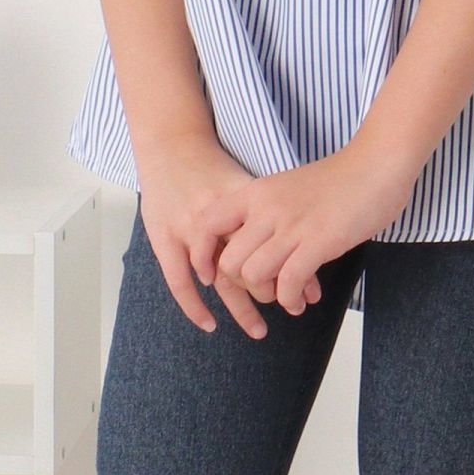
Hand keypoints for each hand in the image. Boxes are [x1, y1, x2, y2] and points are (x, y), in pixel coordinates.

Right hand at [136, 131, 318, 338]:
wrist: (170, 143)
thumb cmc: (214, 167)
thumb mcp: (248, 185)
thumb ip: (271, 214)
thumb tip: (306, 248)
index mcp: (242, 200)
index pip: (275, 244)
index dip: (294, 270)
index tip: (310, 291)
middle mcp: (216, 215)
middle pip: (251, 264)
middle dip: (274, 291)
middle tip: (291, 309)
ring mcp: (187, 227)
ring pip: (220, 278)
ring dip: (242, 308)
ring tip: (260, 331)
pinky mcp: (163, 237)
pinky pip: (178, 281)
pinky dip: (194, 306)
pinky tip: (210, 325)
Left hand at [191, 142, 416, 316]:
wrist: (376, 165)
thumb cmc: (337, 181)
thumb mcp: (286, 189)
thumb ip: (265, 213)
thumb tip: (252, 246)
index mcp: (255, 193)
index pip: (206, 224)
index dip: (203, 256)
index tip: (215, 274)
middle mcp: (267, 208)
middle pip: (229, 261)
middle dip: (242, 287)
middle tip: (264, 289)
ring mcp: (291, 225)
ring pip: (253, 275)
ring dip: (267, 296)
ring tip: (284, 297)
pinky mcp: (318, 242)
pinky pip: (287, 283)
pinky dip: (290, 299)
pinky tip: (300, 301)